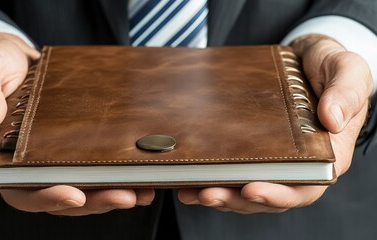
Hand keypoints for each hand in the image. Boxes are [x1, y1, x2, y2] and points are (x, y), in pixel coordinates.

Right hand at [0, 33, 154, 215]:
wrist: (13, 60)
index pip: (21, 191)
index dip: (47, 198)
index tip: (75, 196)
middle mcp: (29, 166)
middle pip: (63, 196)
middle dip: (95, 200)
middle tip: (126, 196)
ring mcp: (54, 157)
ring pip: (84, 185)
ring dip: (112, 191)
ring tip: (143, 190)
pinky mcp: (74, 145)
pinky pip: (95, 163)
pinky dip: (117, 170)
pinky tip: (141, 168)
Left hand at [177, 35, 373, 213]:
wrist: (306, 57)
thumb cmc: (330, 66)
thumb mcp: (347, 70)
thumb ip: (346, 92)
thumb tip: (332, 120)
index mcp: (328, 154)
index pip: (305, 186)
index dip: (278, 194)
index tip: (251, 189)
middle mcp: (298, 163)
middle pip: (269, 195)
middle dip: (237, 199)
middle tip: (208, 193)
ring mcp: (273, 158)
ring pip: (247, 187)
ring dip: (220, 193)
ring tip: (191, 190)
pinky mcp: (253, 148)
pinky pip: (233, 168)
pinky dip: (211, 176)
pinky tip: (188, 177)